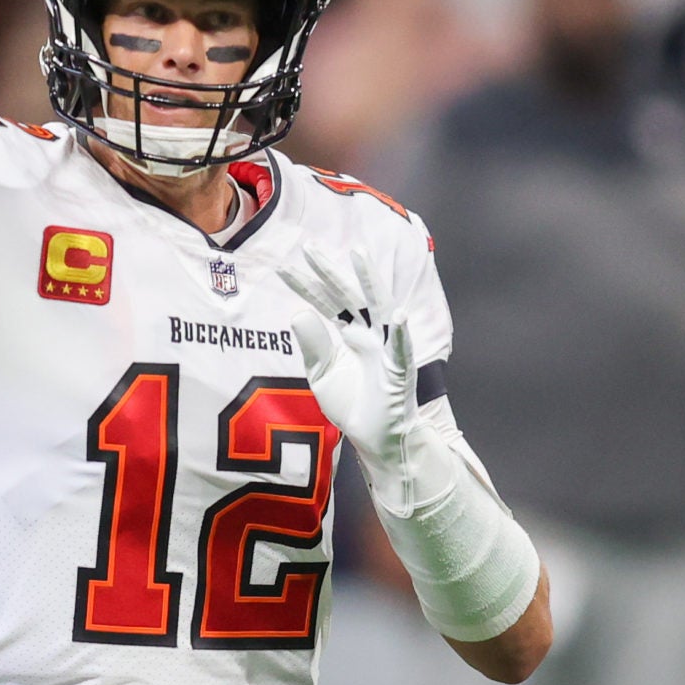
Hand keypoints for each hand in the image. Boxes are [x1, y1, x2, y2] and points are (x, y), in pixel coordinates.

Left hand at [278, 243, 422, 511]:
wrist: (375, 437)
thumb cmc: (352, 402)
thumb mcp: (322, 374)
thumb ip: (313, 345)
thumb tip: (298, 313)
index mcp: (349, 334)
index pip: (325, 303)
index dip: (305, 286)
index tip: (283, 267)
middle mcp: (369, 334)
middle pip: (348, 296)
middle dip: (330, 271)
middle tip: (309, 246)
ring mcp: (386, 349)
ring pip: (379, 308)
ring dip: (371, 281)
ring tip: (359, 253)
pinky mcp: (399, 373)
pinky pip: (402, 351)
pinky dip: (402, 334)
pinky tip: (399, 315)